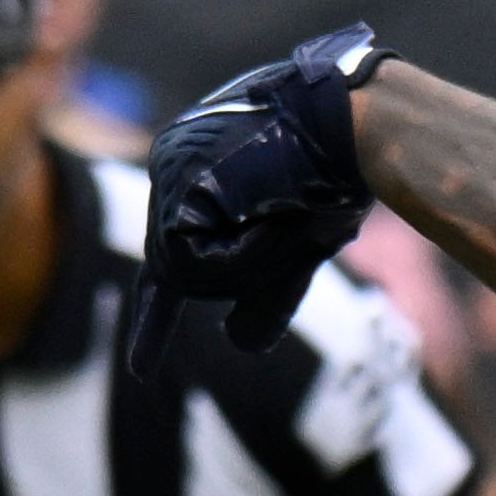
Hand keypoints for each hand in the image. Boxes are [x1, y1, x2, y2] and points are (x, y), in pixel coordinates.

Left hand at [133, 23, 388, 358]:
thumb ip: (266, 294)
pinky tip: (272, 214)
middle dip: (242, 276)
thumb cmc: (336, 174)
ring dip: (248, 266)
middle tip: (292, 227)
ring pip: (186, 275)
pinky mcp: (176, 180)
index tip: (143, 370)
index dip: (156, 319)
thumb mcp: (296, 246)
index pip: (169, 258)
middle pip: (181, 274)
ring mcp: (168, 170)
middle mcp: (171, 167)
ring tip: (288, 215)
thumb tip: (238, 343)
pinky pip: (194, 263)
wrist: (353, 124)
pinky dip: (241, 257)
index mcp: (194, 174)